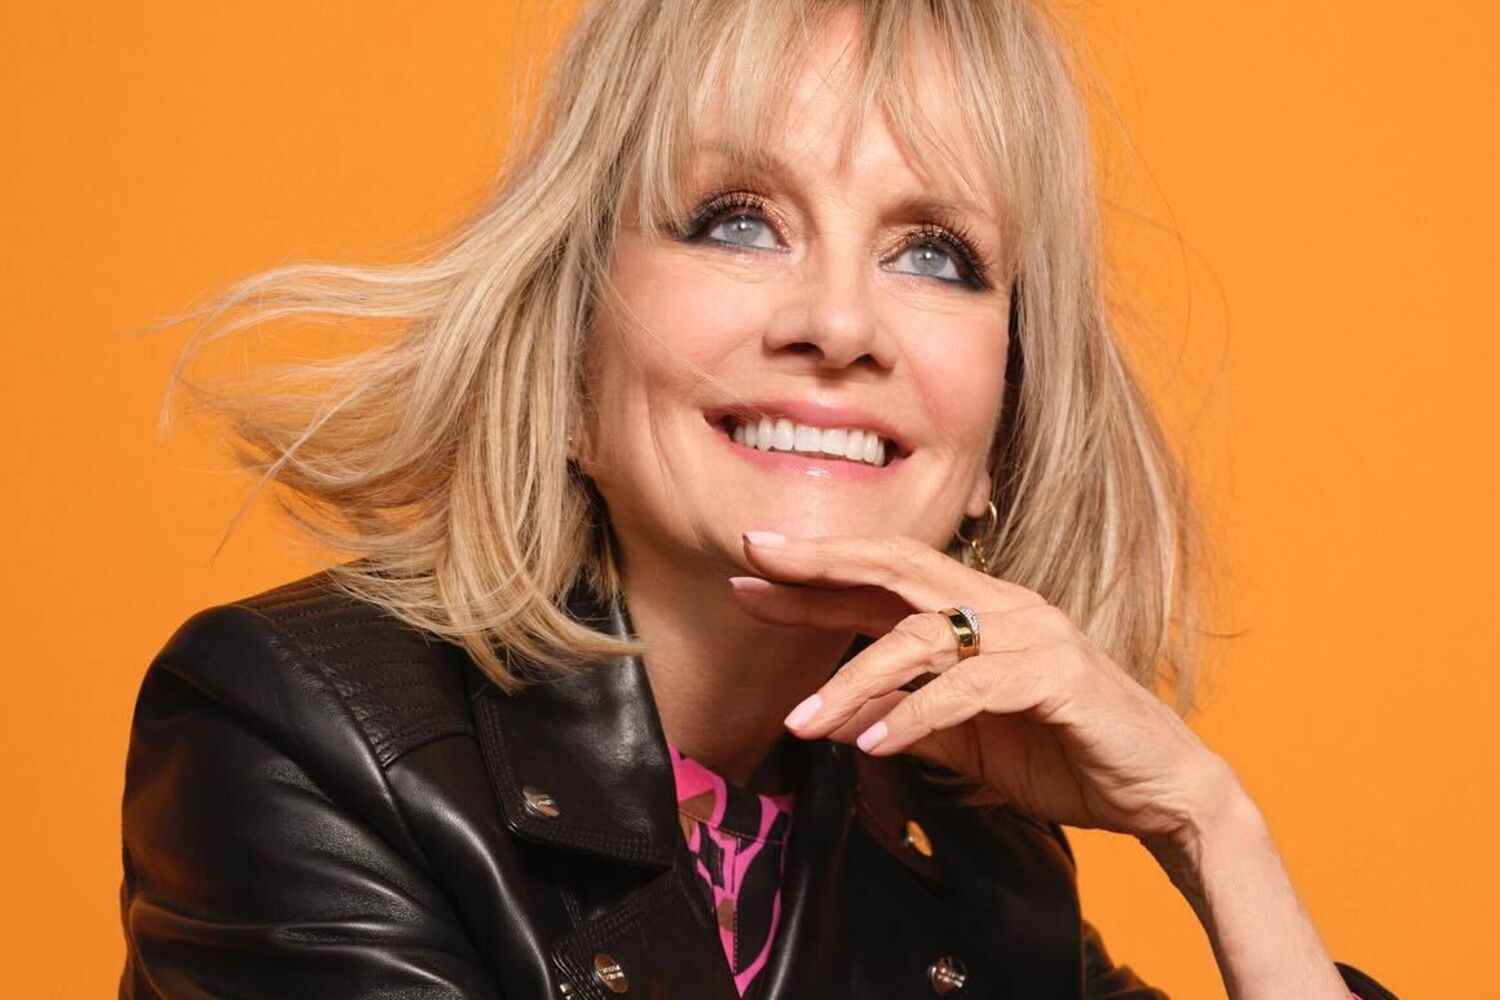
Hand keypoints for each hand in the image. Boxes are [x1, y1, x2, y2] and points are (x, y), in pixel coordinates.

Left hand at [730, 531, 1237, 843]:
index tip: (750, 570)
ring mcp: (1033, 634)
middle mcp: (1004, 607)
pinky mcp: (1057, 675)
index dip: (816, 575)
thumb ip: (908, 719)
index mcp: (979, 613)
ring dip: (854, 679)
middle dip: (822, 564)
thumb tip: (838, 720)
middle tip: (755, 564)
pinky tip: (875, 744)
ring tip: (803, 723)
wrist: (1161, 791)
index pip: (883, 581)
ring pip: (923, 636)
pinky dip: (918, 714)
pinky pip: (971, 687)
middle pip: (898, 568)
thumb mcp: (968, 739)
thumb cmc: (1065, 754)